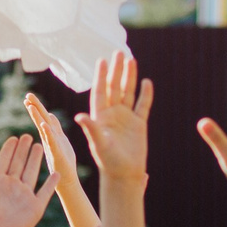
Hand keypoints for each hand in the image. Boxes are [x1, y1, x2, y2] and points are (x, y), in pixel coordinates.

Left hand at [0, 134, 54, 226]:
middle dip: (23, 149)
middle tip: (28, 136)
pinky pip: (45, 192)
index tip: (13, 138)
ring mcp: (24, 196)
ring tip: (39, 146)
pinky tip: (56, 174)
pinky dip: (51, 183)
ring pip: (32, 172)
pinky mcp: (35, 207)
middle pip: (19, 163)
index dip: (8, 149)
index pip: (4, 161)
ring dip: (35, 160)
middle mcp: (11, 187)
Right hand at [22, 92, 79, 181]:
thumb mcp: (60, 140)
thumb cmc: (63, 162)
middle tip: (27, 96)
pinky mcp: (57, 155)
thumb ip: (55, 128)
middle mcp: (50, 139)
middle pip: (41, 120)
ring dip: (37, 117)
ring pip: (44, 129)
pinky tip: (44, 126)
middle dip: (35, 107)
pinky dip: (48, 134)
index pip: (42, 118)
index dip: (36, 108)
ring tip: (30, 106)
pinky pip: (52, 142)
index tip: (28, 97)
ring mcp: (52, 146)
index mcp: (51, 135)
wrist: (67, 180)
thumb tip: (50, 115)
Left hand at [73, 51, 152, 179]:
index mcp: (100, 116)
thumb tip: (79, 116)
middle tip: (118, 52)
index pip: (100, 91)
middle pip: (114, 87)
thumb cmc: (108, 161)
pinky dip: (146, 94)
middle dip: (116, 70)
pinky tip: (147, 82)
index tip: (102, 60)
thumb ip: (91, 128)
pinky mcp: (138, 124)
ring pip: (128, 93)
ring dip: (129, 77)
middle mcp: (112, 114)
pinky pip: (142, 105)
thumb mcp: (99, 143)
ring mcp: (126, 118)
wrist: (124, 174)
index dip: (101, 76)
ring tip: (131, 60)